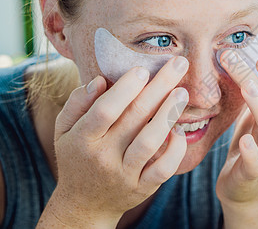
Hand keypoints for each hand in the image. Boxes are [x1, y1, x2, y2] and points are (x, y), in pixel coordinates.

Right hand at [46, 56, 189, 224]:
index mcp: (83, 138)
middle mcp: (103, 156)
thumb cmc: (77, 156)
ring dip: (168, 114)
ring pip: (149, 142)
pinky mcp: (142, 187)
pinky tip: (179, 130)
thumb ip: (77, 103)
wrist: (85, 204)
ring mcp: (124, 174)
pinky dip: (175, 150)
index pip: (105, 109)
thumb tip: (99, 80)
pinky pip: (163, 170)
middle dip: (158, 87)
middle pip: (133, 118)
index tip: (143, 68)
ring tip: (182, 93)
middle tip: (178, 64)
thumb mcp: (64, 130)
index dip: (125, 88)